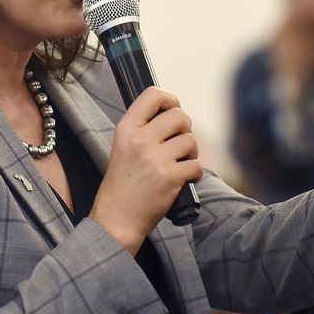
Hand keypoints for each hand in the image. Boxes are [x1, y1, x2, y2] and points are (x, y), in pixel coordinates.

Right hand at [90, 87, 202, 254]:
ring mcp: (155, 159)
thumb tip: (173, 113)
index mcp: (126, 129)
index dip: (170, 100)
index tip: (174, 110)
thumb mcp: (122, 147)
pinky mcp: (170, 177)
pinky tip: (183, 179)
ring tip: (180, 163)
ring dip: (191, 152)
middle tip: (179, 143)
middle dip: (185, 129)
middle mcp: (140, 140)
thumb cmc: (122, 184)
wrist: (117, 218)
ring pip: (191, 140)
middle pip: (179, 116)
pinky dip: (194, 173)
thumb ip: (142, 128)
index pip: (153, 95)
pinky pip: (196, 165)